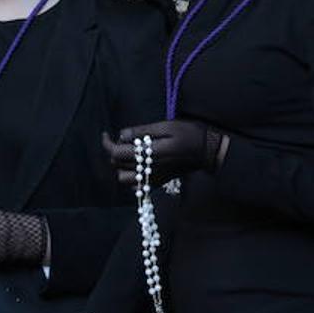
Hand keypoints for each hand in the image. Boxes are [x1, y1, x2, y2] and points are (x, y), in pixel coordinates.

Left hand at [103, 120, 227, 186]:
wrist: (207, 151)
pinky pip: (136, 186)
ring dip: (121, 166)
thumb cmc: (189, 134)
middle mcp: (149, 170)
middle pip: (118, 165)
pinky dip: (132, 176)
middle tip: (124, 139)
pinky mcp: (159, 182)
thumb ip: (143, 132)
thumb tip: (122, 134)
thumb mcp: (167, 126)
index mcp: (150, 154)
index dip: (107, 143)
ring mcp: (154, 179)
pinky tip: (139, 164)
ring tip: (130, 153)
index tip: (106, 134)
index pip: (117, 153)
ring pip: (124, 179)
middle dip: (115, 151)